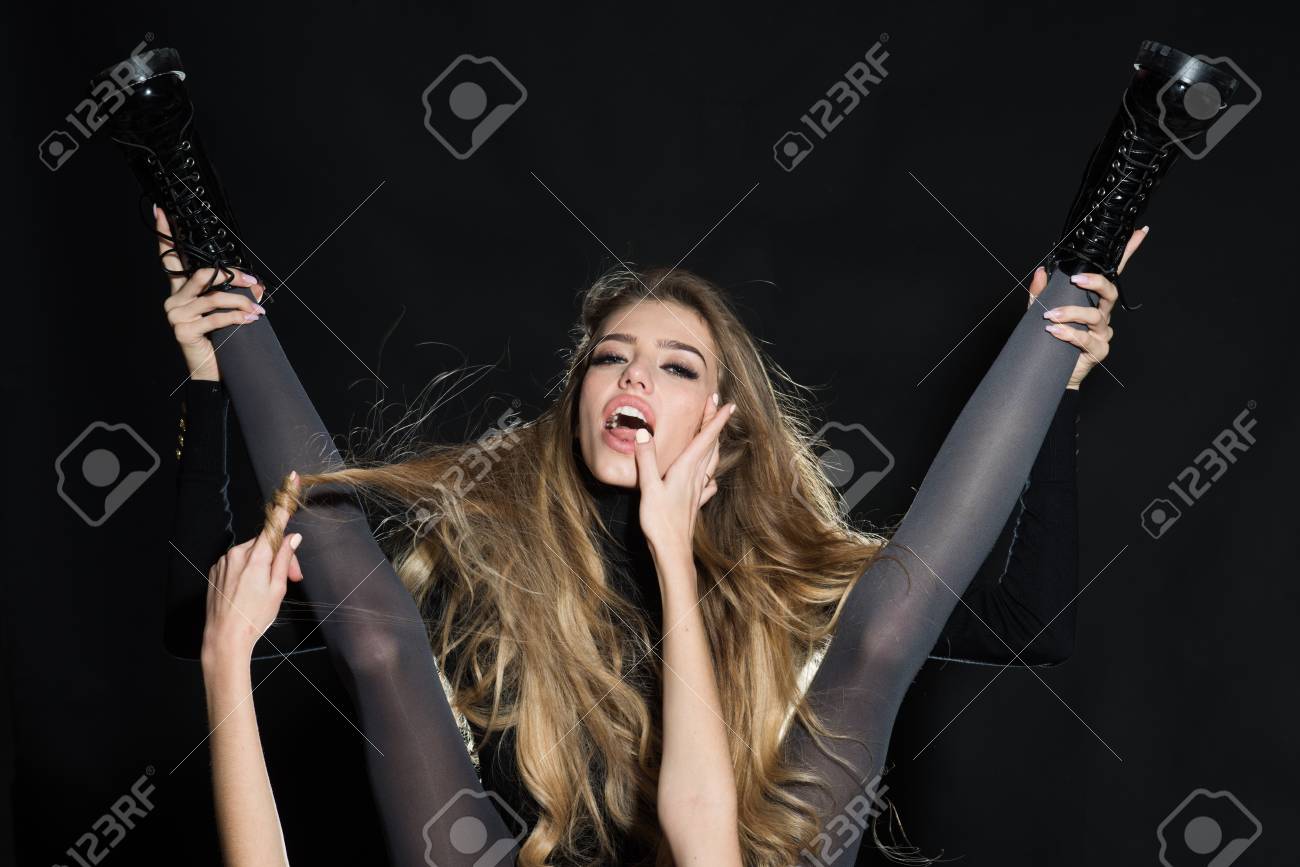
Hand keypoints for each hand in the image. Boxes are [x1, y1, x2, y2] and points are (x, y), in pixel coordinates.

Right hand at [156, 206, 265, 381]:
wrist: (209, 372)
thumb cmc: (217, 340)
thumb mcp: (225, 312)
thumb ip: (232, 294)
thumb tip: (256, 284)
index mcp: (180, 291)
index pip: (169, 258)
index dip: (165, 234)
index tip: (162, 210)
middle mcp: (174, 299)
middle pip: (203, 274)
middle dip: (233, 276)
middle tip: (254, 281)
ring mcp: (176, 314)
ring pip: (214, 295)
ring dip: (242, 300)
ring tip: (258, 308)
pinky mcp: (184, 330)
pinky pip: (216, 317)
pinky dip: (238, 316)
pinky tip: (251, 319)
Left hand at [201, 471, 304, 664]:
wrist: (224, 638)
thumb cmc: (254, 617)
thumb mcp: (277, 589)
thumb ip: (284, 560)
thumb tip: (292, 538)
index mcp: (256, 556)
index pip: (275, 522)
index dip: (285, 502)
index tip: (291, 478)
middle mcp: (237, 553)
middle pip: (266, 543)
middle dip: (280, 555)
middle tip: (292, 578)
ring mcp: (224, 561)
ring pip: (252, 553)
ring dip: (264, 565)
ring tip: (268, 590)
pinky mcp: (216, 570)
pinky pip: (237, 562)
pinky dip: (248, 570)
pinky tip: (250, 591)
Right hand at [632, 393, 734, 564]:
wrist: (673, 551)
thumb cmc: (660, 521)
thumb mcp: (648, 487)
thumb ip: (646, 459)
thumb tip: (643, 432)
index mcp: (686, 469)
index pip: (705, 438)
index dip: (716, 419)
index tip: (726, 403)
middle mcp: (695, 477)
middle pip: (710, 445)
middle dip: (714, 424)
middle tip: (717, 405)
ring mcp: (697, 490)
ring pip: (710, 461)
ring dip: (713, 444)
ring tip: (714, 433)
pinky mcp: (694, 502)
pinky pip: (706, 482)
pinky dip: (708, 473)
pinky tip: (709, 477)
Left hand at [1030, 225, 1148, 388]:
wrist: (1053, 373)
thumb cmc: (1051, 340)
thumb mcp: (1039, 312)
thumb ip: (1040, 293)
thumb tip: (1041, 271)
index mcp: (1093, 300)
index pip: (1112, 274)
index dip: (1128, 253)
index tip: (1139, 233)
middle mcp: (1102, 314)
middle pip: (1109, 292)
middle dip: (1095, 283)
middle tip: (1075, 281)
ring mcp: (1102, 332)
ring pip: (1095, 316)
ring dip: (1070, 313)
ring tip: (1050, 316)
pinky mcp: (1098, 349)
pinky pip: (1086, 338)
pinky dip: (1068, 333)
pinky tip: (1054, 331)